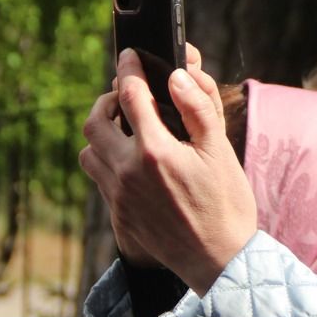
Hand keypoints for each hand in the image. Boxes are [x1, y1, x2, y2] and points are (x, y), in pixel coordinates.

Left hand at [80, 42, 257, 293]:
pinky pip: (99, 179)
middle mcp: (128, 172)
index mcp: (155, 151)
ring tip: (124, 130)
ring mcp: (119, 196)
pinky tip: (132, 163)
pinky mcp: (118, 216)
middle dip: (108, 100)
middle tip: (124, 95)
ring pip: (89, 152)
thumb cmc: (227, 204)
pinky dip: (108, 162)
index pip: (131, 95)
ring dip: (102, 134)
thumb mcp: (220, 151)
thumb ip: (198, 109)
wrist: (220, 260)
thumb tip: (177, 76)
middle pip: (96, 121)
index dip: (130, 69)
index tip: (131, 56)